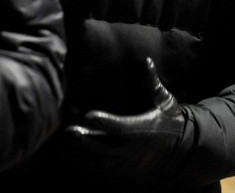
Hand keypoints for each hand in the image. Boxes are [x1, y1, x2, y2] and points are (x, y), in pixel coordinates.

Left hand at [65, 58, 186, 176]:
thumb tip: (146, 61)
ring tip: (59, 139)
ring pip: (92, 162)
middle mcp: (130, 151)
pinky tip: (63, 148)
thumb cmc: (167, 120)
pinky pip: (91, 170)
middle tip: (66, 127)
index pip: (121, 128)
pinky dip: (77, 160)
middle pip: (101, 148)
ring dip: (74, 151)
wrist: (175, 154)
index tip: (87, 114)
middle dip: (81, 139)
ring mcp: (120, 165)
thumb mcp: (164, 102)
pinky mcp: (114, 174)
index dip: (104, 123)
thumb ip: (152, 83)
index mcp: (142, 131)